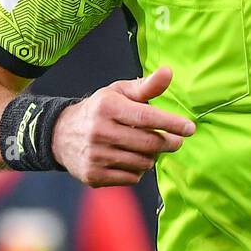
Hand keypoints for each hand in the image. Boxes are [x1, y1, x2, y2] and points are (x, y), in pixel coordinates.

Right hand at [52, 67, 194, 185]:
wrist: (60, 135)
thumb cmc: (99, 111)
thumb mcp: (119, 93)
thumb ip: (146, 86)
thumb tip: (168, 72)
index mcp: (107, 107)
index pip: (147, 117)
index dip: (171, 123)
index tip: (190, 128)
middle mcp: (99, 132)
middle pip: (148, 144)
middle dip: (168, 143)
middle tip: (175, 141)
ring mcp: (95, 156)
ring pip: (142, 163)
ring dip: (151, 156)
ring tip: (145, 147)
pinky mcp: (93, 175)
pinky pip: (131, 178)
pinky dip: (137, 171)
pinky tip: (129, 159)